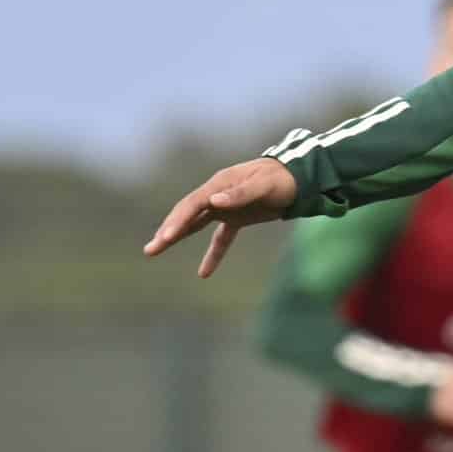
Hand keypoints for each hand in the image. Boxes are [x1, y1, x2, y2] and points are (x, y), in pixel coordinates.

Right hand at [143, 157, 297, 278]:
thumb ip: (240, 194)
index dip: (178, 221)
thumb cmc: (282, 179)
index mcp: (220, 184)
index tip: (166, 237)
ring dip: (177, 237)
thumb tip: (213, 200)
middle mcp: (217, 194)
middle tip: (151, 249)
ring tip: (155, 251)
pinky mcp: (237, 217)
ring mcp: (226, 206)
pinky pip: (220, 238)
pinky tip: (204, 273)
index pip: (193, 204)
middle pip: (187, 214)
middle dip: (168, 231)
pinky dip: (212, 254)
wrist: (301, 177)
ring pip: (196, 224)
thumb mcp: (264, 185)